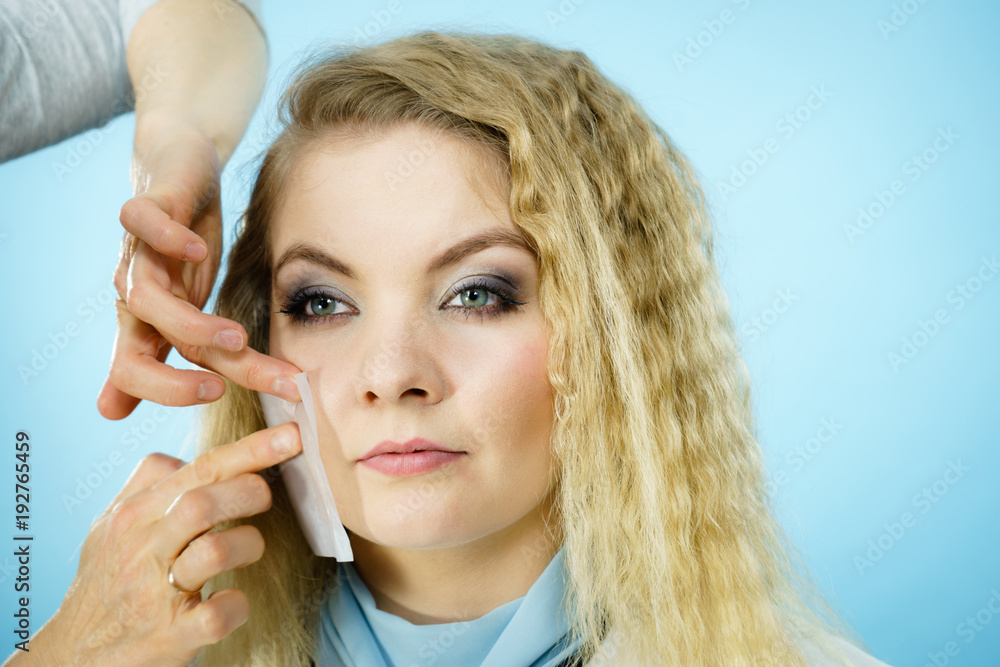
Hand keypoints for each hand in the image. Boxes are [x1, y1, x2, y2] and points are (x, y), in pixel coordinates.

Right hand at [31, 424, 301, 665]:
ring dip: (249, 543)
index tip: (291, 436)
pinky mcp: (169, 637)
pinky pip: (218, 613)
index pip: (200, 468)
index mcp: (134, 516)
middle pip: (204, 501)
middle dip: (249, 491)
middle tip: (266, 498)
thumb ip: (145, 487)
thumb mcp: (111, 528)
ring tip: (249, 549)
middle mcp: (142, 549)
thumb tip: (184, 455)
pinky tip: (234, 599)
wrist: (73, 658)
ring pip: (214, 551)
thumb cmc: (105, 585)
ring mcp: (154, 594)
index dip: (251, 450)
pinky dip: (238, 604)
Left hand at [97, 123, 300, 419]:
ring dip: (189, 323)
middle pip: (135, 349)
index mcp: (143, 321)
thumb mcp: (184, 307)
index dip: (169, 392)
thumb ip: (167, 358)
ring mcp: (138, 250)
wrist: (180, 169)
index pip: (135, 372)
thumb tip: (108, 413)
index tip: (221, 395)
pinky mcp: (150, 204)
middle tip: (220, 389)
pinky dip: (169, 240)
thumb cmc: (184, 246)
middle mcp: (134, 292)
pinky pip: (141, 221)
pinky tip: (201, 250)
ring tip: (237, 335)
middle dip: (174, 380)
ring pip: (143, 296)